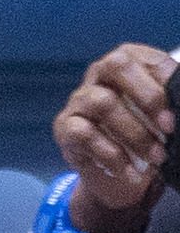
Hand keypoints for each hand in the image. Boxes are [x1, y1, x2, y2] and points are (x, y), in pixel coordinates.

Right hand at [55, 43, 174, 232]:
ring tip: (156, 157)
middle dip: (147, 96)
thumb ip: (175, 99)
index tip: (175, 119)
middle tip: (168, 130)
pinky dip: (112, 155)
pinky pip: (84, 134)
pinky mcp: (64, 127)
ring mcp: (79, 99)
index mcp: (129, 63)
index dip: (163, 85)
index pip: (144, 59)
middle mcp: (99, 75)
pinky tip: (130, 171)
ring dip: (135, 134)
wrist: (123, 174)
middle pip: (115, 66)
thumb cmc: (150, 134)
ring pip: (102, 102)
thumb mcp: (167, 117)